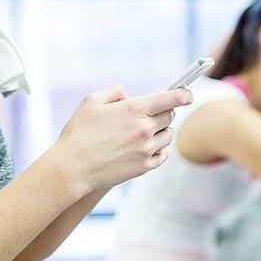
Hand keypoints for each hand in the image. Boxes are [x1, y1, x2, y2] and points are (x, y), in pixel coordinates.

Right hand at [54, 85, 192, 192]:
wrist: (72, 167)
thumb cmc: (79, 133)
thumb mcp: (91, 101)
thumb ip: (114, 92)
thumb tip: (128, 95)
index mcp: (134, 109)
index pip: (172, 98)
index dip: (184, 94)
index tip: (187, 94)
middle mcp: (144, 129)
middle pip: (170, 116)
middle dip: (164, 112)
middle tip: (153, 113)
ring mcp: (146, 149)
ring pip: (168, 136)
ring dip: (161, 131)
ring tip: (147, 131)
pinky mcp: (144, 166)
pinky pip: (163, 155)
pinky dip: (159, 149)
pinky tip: (148, 147)